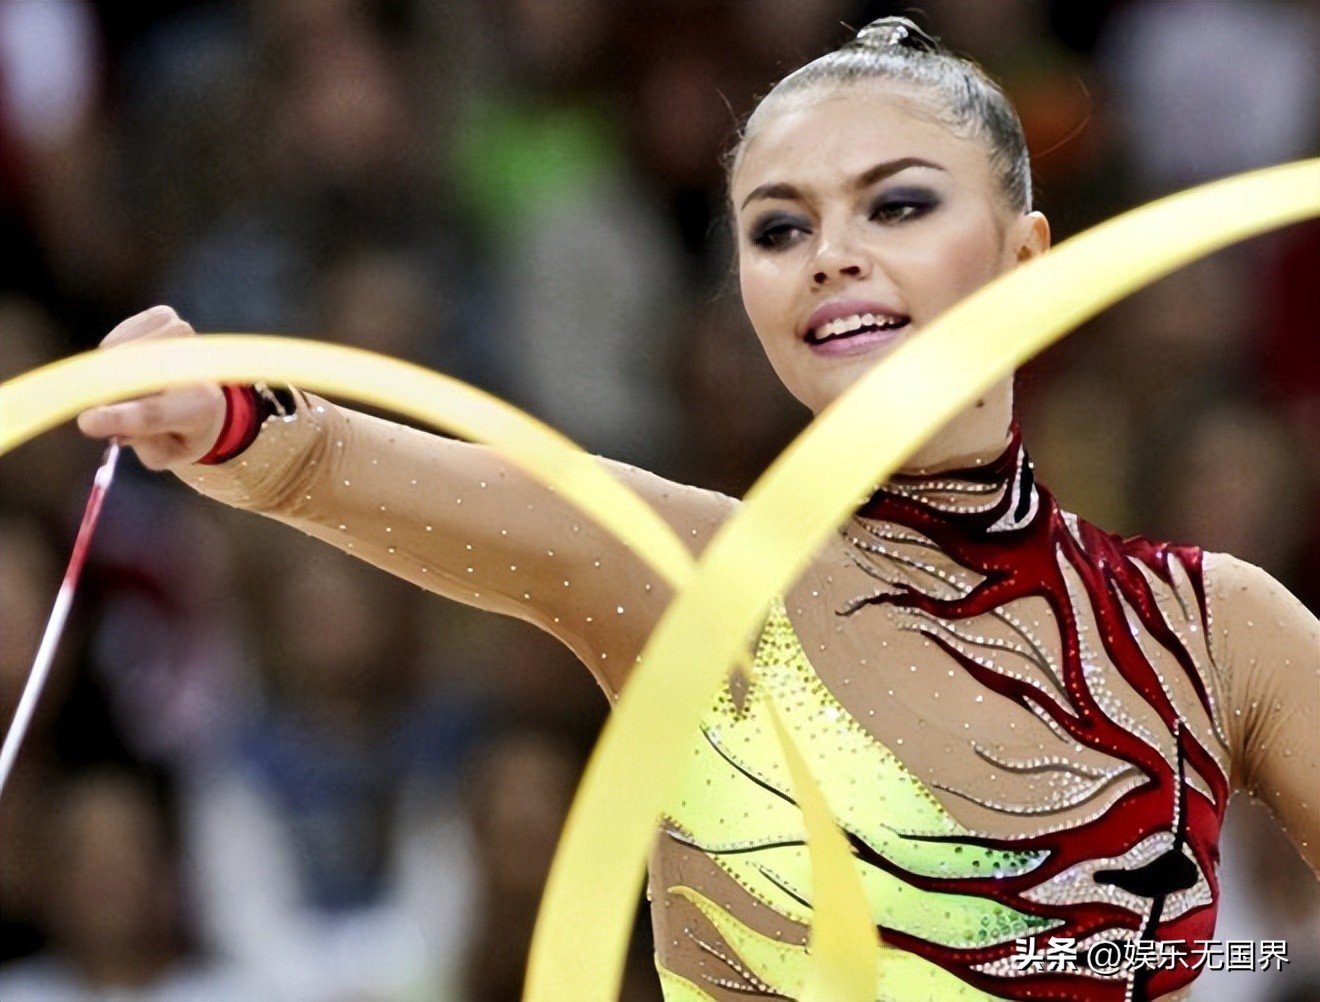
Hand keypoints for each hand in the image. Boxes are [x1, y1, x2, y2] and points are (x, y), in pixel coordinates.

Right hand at [76, 306, 225, 469]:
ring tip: (122, 387)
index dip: (119, 417)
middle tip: (92, 404)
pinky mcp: (165, 316)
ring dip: (108, 370)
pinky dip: (112, 350)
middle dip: (104, 389)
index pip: (154, 413)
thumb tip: (100, 418)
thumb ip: (139, 442)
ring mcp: (182, 334)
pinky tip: (127, 365)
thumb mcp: (164, 454)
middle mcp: (198, 365)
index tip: (87, 422)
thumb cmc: (180, 433)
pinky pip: (120, 332)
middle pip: (133, 374)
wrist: (205, 399)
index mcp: (202, 408)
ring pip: (122, 349)